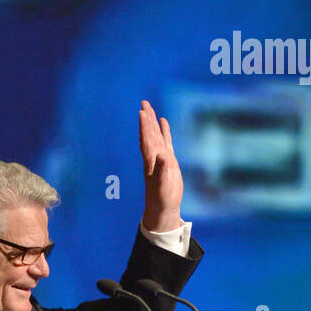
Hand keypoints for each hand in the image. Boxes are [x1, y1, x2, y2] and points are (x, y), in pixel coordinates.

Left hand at [139, 99, 182, 232]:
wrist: (163, 207)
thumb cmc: (162, 198)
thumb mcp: (163, 185)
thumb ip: (162, 170)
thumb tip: (162, 155)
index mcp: (151, 161)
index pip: (147, 139)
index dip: (145, 127)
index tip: (143, 113)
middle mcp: (153, 156)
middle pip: (149, 133)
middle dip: (147, 119)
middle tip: (144, 103)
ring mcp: (160, 157)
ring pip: (155, 135)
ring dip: (152, 122)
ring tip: (149, 108)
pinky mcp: (168, 160)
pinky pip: (165, 141)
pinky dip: (164, 131)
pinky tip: (163, 122)